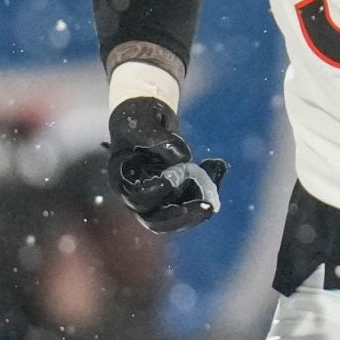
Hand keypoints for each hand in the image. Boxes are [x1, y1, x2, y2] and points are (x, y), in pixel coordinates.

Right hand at [106, 97, 226, 232]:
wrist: (148, 120)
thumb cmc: (137, 120)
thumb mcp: (143, 123)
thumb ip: (158, 138)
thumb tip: (183, 158)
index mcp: (123, 179)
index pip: (136, 198)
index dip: (152, 193)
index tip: (169, 181)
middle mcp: (138, 194)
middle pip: (157, 219)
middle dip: (182, 217)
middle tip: (207, 208)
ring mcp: (159, 196)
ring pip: (178, 215)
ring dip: (199, 208)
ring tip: (216, 192)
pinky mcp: (177, 192)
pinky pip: (193, 199)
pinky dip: (208, 189)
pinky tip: (216, 167)